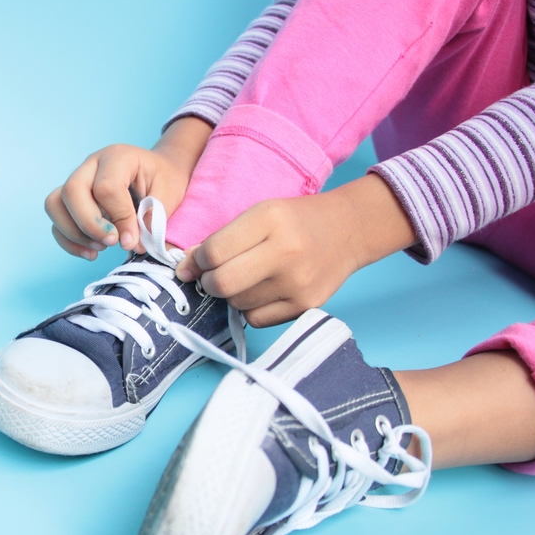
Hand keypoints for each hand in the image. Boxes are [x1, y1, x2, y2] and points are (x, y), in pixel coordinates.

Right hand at [45, 118, 211, 259]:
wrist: (157, 172)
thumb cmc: (162, 179)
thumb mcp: (168, 194)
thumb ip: (153, 217)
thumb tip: (132, 243)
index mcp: (117, 157)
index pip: (106, 188)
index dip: (118, 218)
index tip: (132, 240)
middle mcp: (91, 164)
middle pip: (71, 191)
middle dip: (90, 225)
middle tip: (112, 242)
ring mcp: (77, 180)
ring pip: (54, 204)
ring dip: (74, 233)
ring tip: (101, 247)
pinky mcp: (70, 199)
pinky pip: (56, 220)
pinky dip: (68, 240)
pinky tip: (91, 252)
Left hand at [175, 174, 417, 326]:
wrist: (349, 231)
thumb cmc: (295, 220)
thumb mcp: (259, 215)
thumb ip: (221, 239)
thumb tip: (186, 268)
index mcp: (270, 219)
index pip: (214, 252)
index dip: (198, 261)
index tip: (198, 262)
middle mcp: (286, 251)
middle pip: (223, 283)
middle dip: (209, 283)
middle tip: (214, 277)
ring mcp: (298, 282)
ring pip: (237, 304)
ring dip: (232, 295)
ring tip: (247, 279)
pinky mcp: (306, 305)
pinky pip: (257, 319)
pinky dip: (251, 308)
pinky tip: (263, 291)